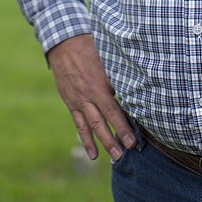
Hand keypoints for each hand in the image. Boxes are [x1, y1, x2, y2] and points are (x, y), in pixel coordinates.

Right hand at [46, 34, 136, 161]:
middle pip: (103, 121)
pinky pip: (79, 124)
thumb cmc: (90, 49)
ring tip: (115, 157)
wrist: (64, 44)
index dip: (123, 126)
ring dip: (103, 143)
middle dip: (116, 138)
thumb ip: (119, 75)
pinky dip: (86, 139)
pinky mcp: (71, 103)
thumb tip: (138, 86)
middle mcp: (88, 96)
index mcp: (99, 85)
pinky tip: (93, 154)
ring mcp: (78, 101)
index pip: (114, 110)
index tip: (133, 141)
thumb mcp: (107, 58)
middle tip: (126, 153)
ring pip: (91, 126)